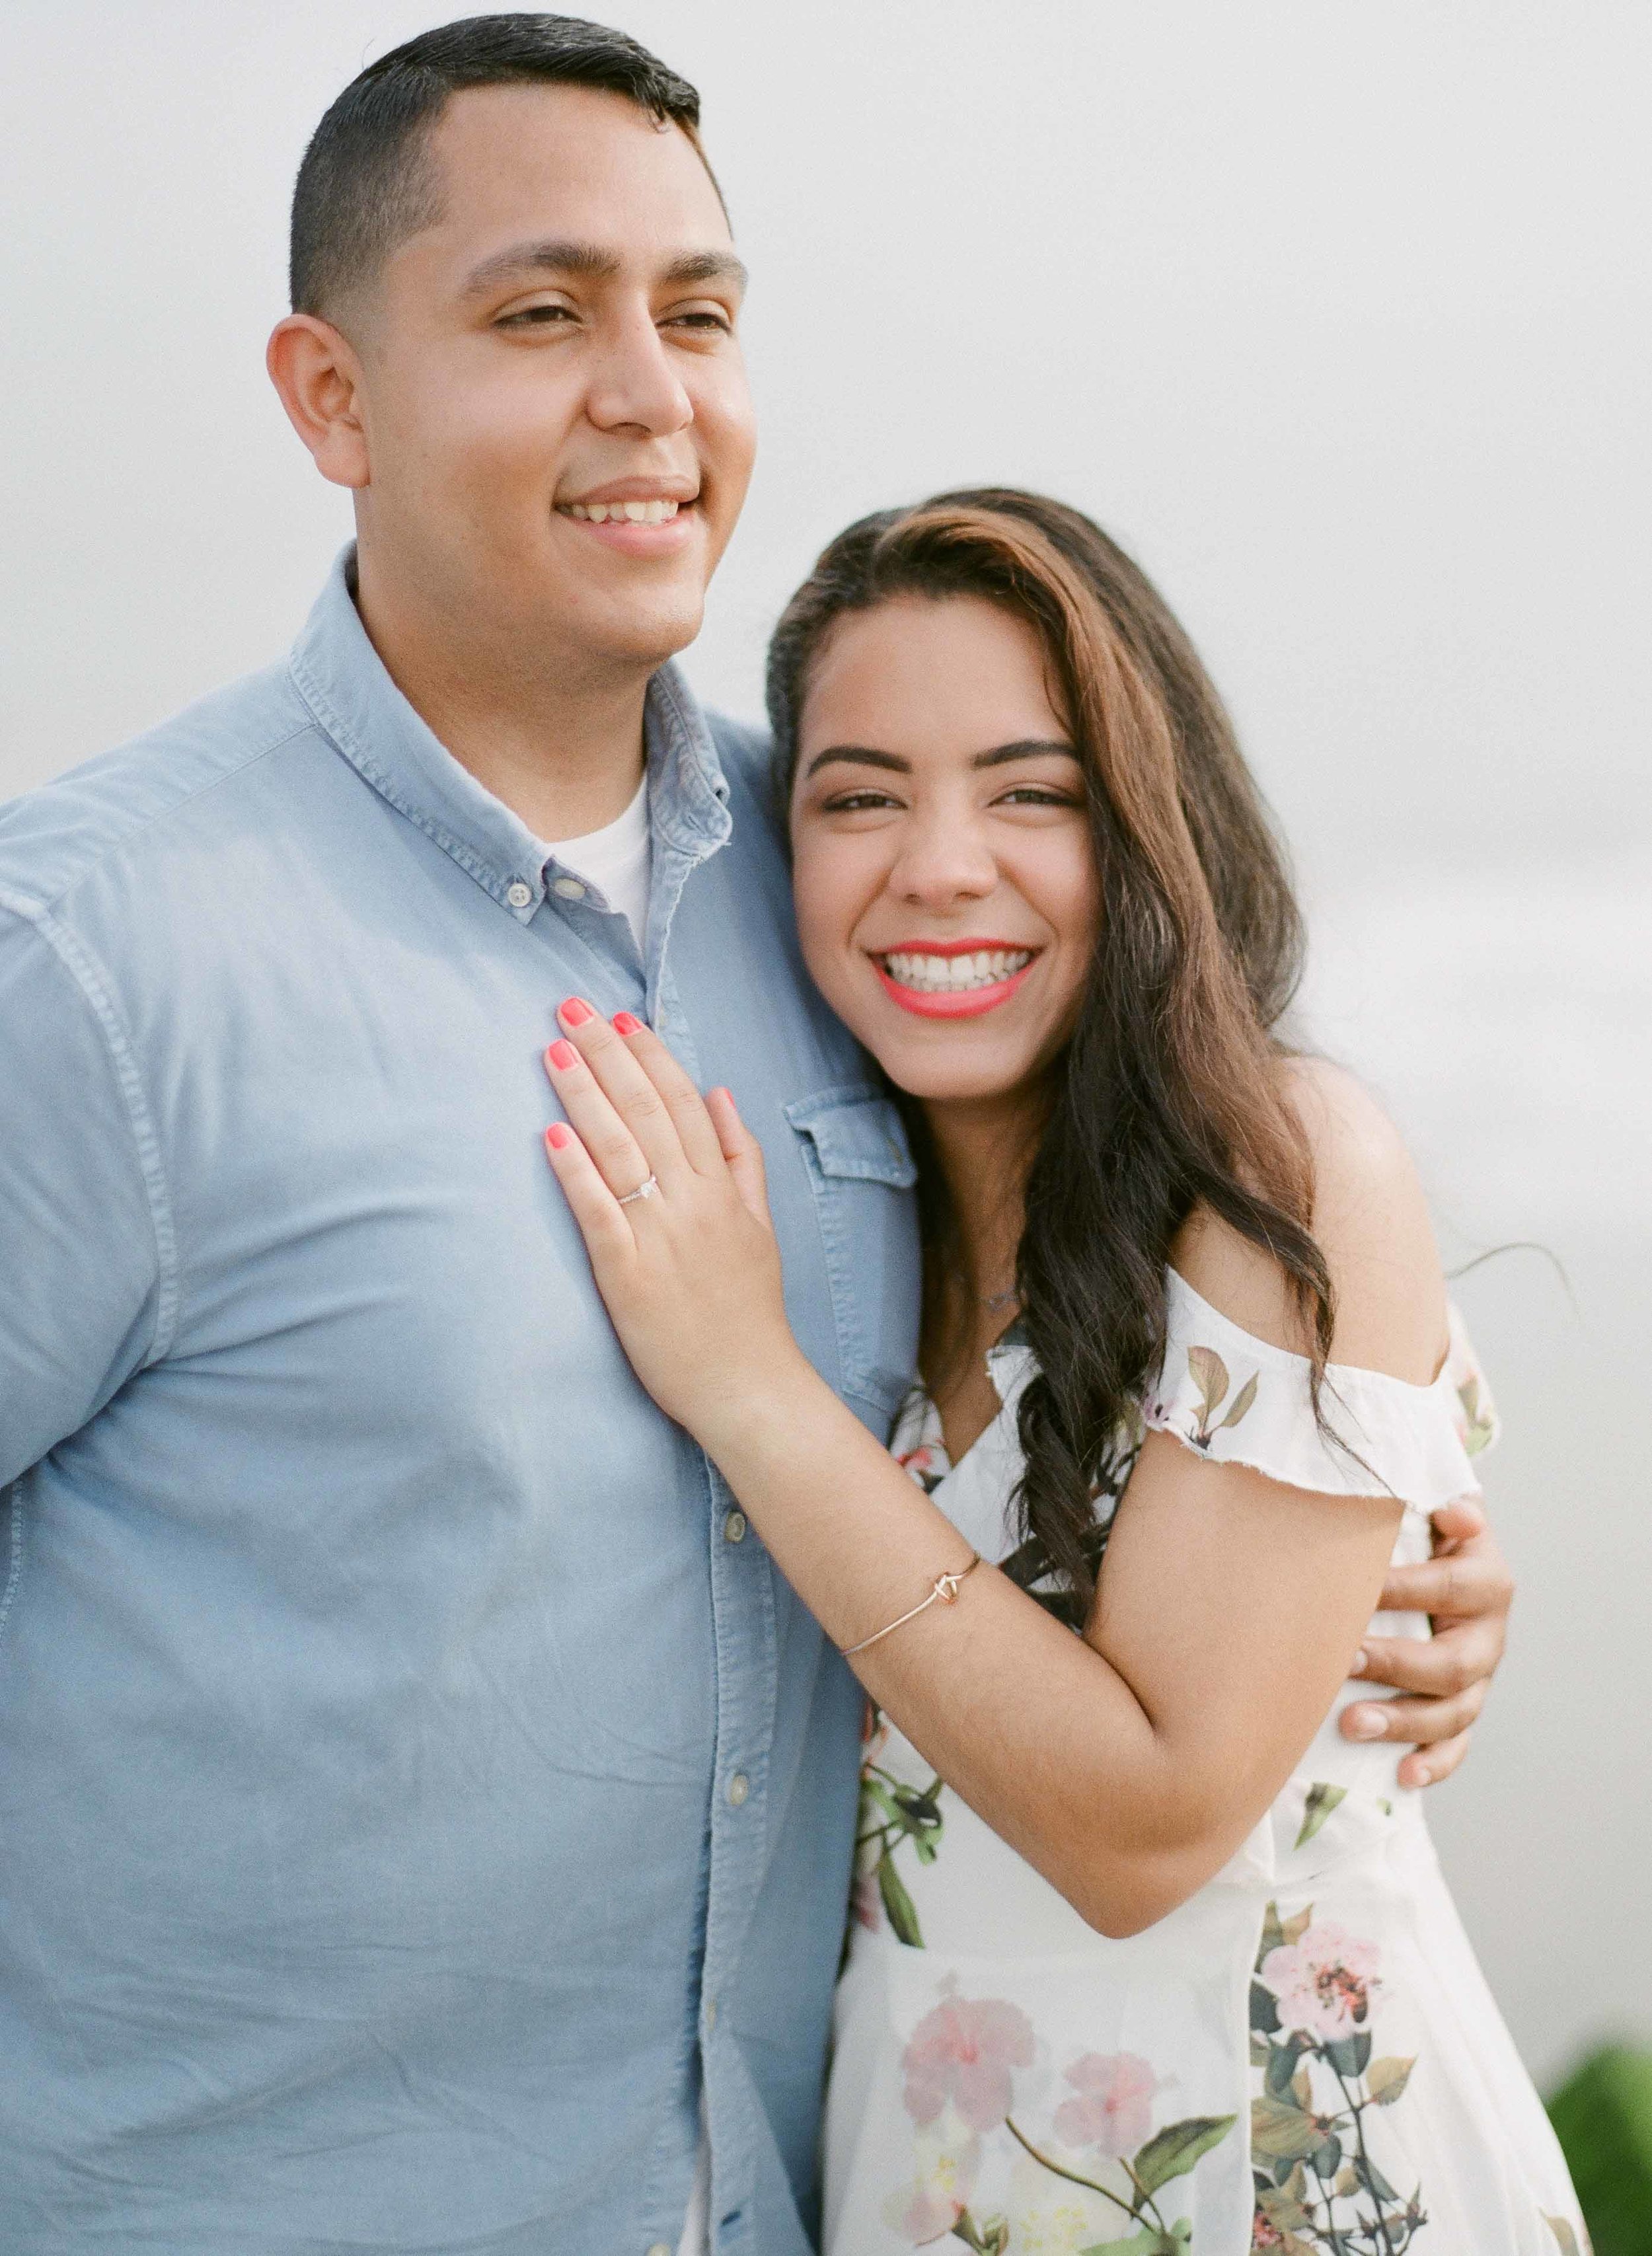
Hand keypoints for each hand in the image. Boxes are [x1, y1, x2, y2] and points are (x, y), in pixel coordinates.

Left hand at [541, 998, 806, 1439]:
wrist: (748, 1385)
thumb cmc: (748, 1309)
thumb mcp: (760, 1225)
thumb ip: (743, 1157)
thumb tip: (720, 1093)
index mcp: (722, 1188)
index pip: (682, 1103)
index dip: (649, 1055)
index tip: (618, 1017)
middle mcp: (692, 1202)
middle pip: (646, 1112)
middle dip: (606, 1055)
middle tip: (570, 1009)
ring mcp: (660, 1236)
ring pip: (620, 1150)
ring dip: (584, 1096)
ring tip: (553, 1052)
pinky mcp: (627, 1275)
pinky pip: (599, 1212)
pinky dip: (575, 1171)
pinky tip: (551, 1135)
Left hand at [1340, 1494, 1513, 1787]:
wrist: (1441, 1556)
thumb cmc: (1418, 1532)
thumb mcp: (1430, 1510)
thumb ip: (1439, 1505)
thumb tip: (1457, 1513)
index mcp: (1485, 1579)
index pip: (1447, 1587)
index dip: (1403, 1591)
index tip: (1354, 1594)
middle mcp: (1488, 1634)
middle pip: (1453, 1663)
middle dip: (1395, 1666)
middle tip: (1342, 1663)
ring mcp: (1479, 1678)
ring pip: (1453, 1713)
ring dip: (1403, 1723)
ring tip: (1351, 1725)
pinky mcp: (1463, 1709)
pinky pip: (1456, 1746)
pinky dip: (1434, 1764)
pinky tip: (1403, 1776)